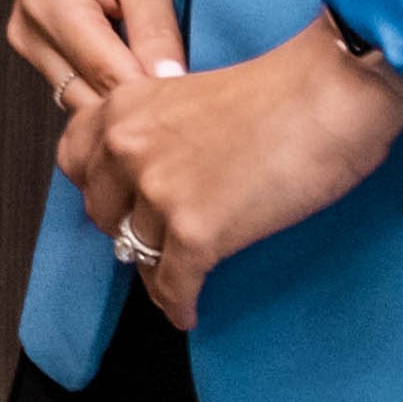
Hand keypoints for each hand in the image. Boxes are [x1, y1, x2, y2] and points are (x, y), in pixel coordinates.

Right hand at [11, 0, 185, 112]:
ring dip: (122, 101)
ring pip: (81, 101)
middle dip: (140, 110)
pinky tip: (141, 74)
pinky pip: (74, 84)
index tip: (204, 112)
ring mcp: (25, 39)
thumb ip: (157, 32)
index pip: (113, 84)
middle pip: (92, 104)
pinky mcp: (32, 42)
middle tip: (194, 107)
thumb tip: (173, 90)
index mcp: (53, 8)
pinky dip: (108, 87)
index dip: (161, 103)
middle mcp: (28, 31)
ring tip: (169, 88)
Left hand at [67, 23, 402, 327]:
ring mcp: (158, 191)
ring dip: (156, 270)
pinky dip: (180, 304)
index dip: (98, 185)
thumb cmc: (280, 90)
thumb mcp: (187, 93)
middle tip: (156, 240)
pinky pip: (172, 285)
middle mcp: (126, 147)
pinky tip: (189, 311)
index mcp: (123, 105)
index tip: (118, 200)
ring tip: (178, 279)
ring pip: (136, 253)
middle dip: (125, 229)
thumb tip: (148, 172)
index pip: (73, 160)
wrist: (329, 93)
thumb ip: (155, 128)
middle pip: (100, 213)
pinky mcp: (196, 233)